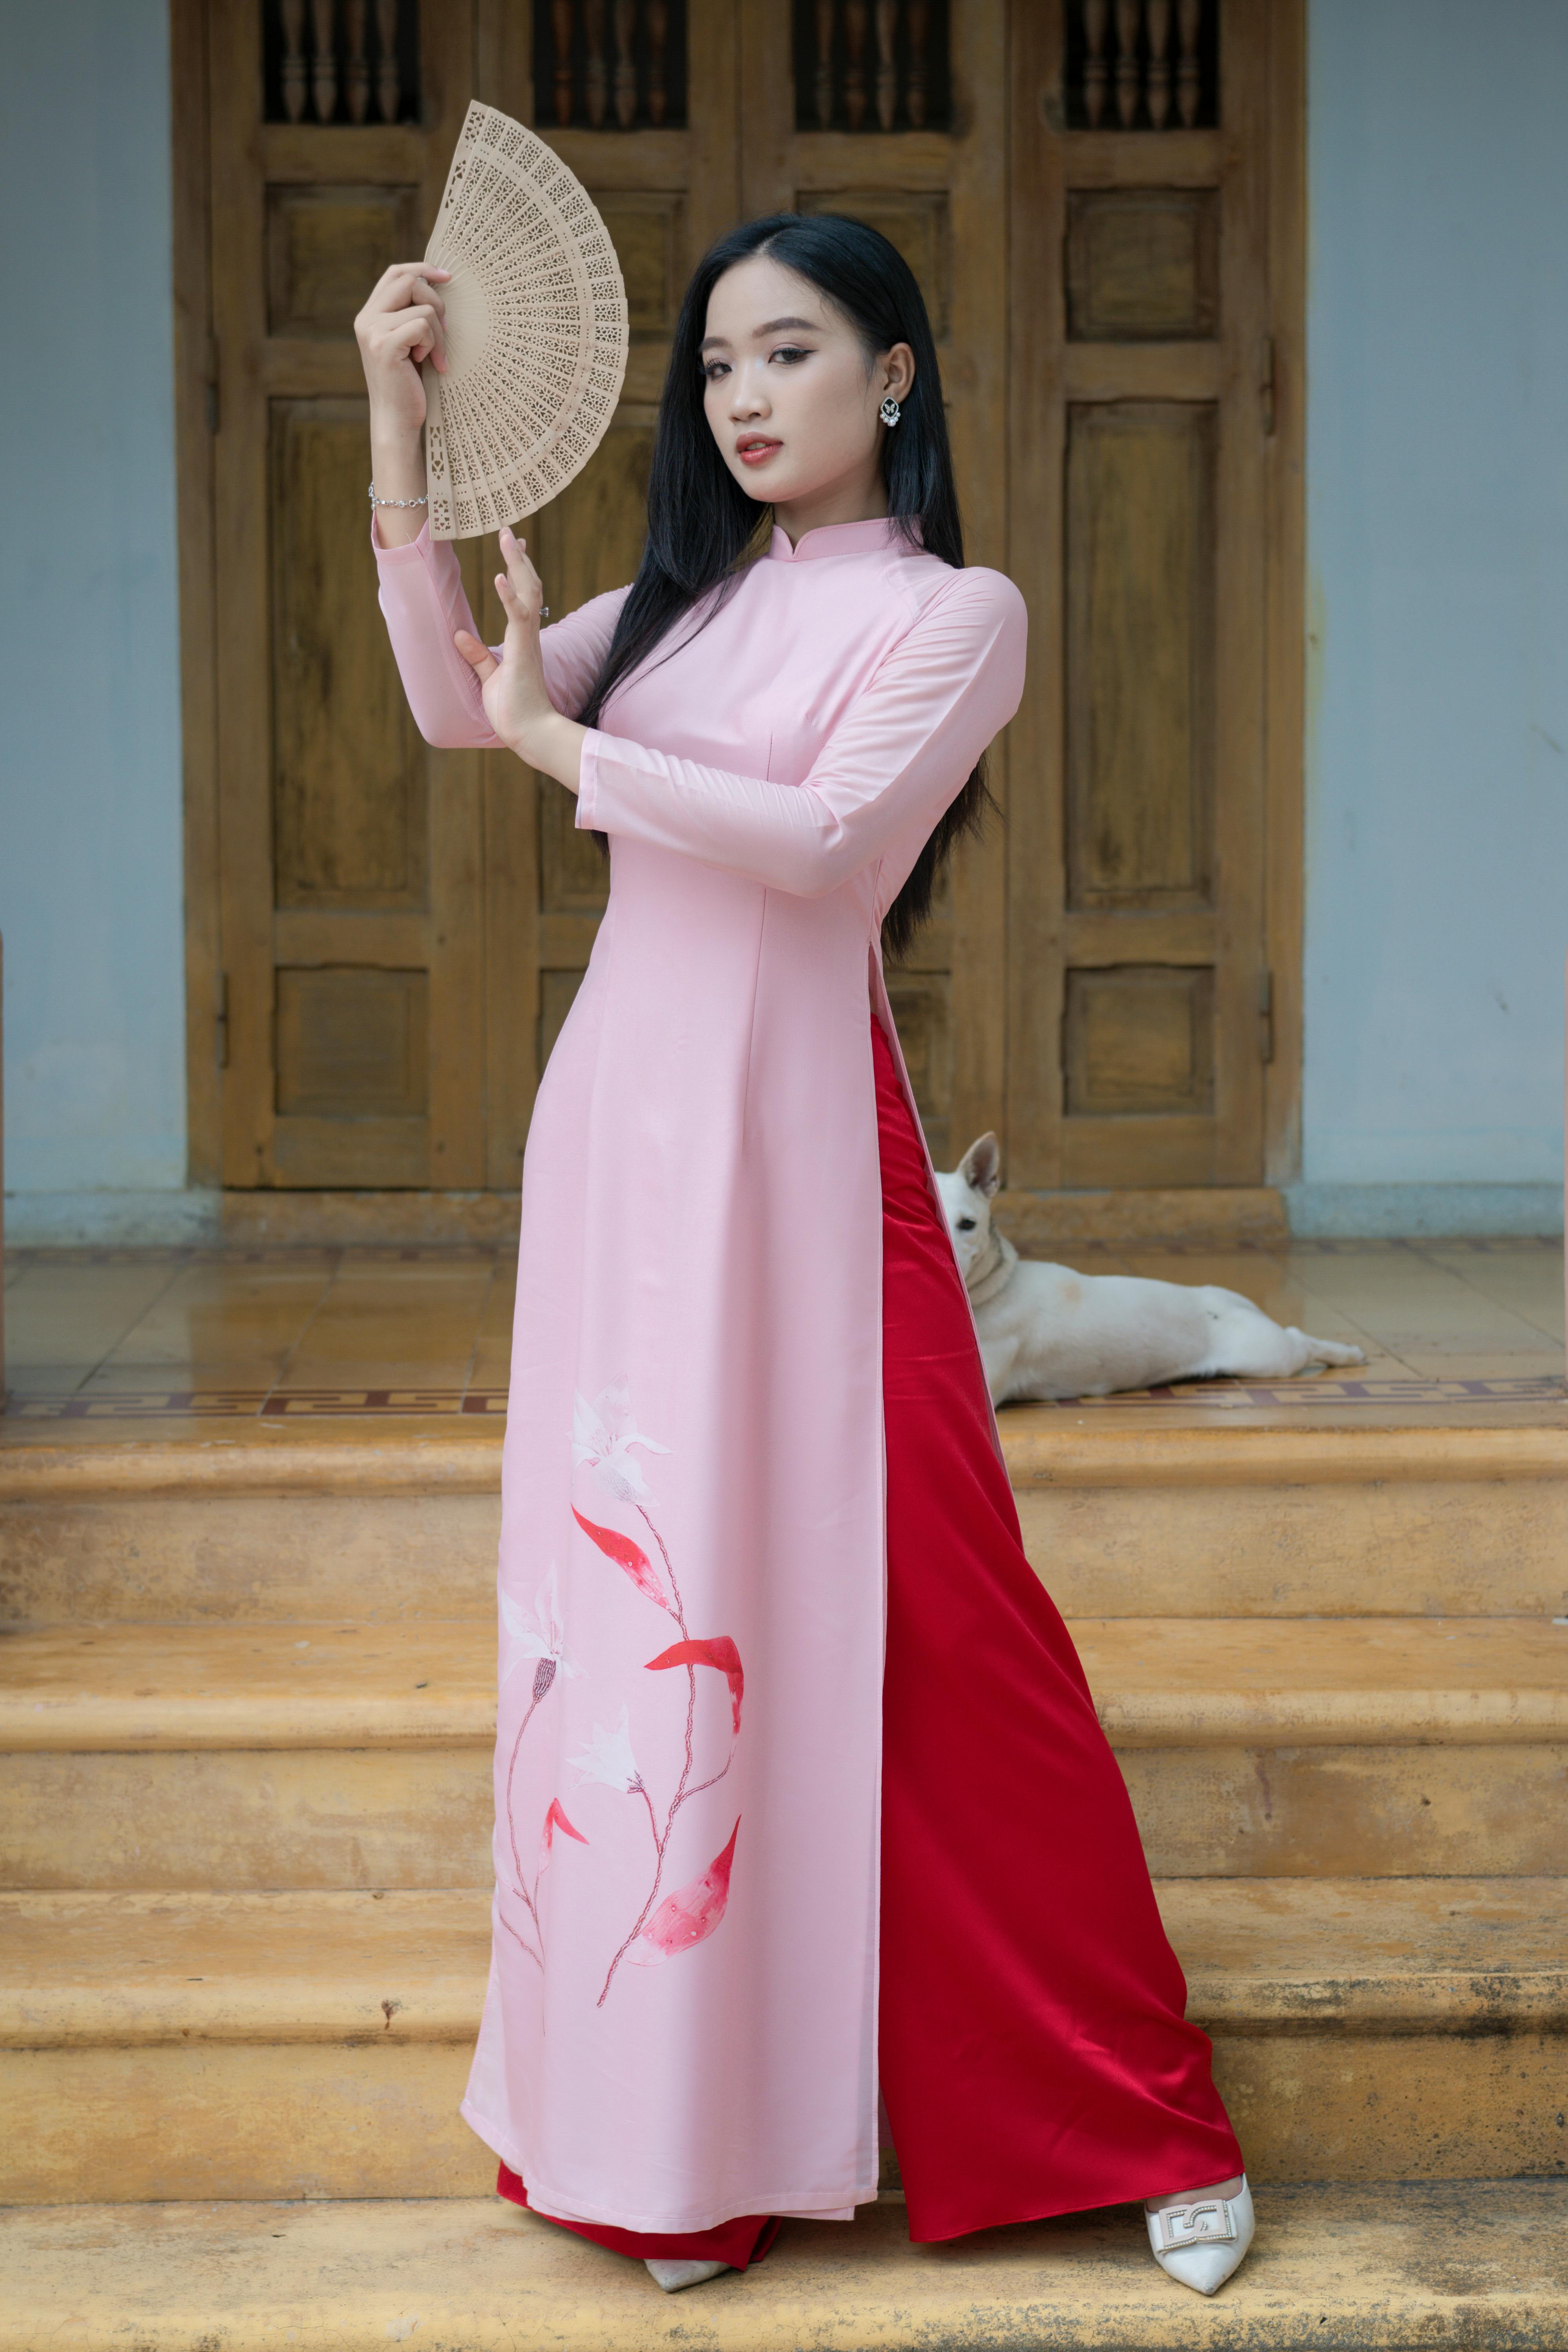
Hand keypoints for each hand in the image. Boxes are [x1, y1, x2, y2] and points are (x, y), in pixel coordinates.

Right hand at [354, 261, 452, 438]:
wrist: (397, 420)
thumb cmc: (409, 384)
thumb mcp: (410, 343)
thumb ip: (412, 315)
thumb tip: (438, 285)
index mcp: (370, 314)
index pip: (395, 273)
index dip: (422, 269)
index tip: (447, 277)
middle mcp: (367, 319)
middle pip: (409, 281)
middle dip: (436, 303)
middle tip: (444, 331)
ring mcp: (373, 331)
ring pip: (423, 307)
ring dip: (439, 333)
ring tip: (434, 357)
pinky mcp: (385, 345)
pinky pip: (422, 325)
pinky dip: (434, 344)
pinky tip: (429, 364)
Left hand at [455, 527, 585, 788]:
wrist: (530, 733)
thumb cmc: (513, 711)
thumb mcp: (488, 678)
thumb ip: (476, 656)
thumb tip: (458, 635)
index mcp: (521, 639)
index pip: (523, 596)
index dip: (518, 570)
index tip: (515, 547)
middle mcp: (527, 635)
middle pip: (529, 586)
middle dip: (518, 558)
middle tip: (509, 531)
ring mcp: (528, 642)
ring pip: (528, 593)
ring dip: (517, 564)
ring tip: (508, 538)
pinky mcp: (523, 652)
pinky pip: (519, 618)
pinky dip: (509, 596)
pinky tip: (499, 576)